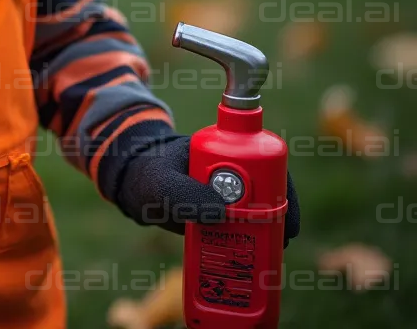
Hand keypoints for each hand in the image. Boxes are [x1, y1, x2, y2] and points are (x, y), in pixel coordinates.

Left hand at [114, 135, 299, 245]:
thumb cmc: (148, 176)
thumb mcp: (162, 184)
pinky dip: (252, 247)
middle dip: (277, 218)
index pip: (265, 161)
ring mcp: (230, 194)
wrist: (133, 189)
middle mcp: (233, 171)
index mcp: (224, 150)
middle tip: (278, 243)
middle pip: (270, 193)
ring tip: (265, 259)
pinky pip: (246, 230)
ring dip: (267, 236)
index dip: (282, 188)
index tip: (283, 217)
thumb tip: (222, 211)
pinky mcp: (224, 217)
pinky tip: (251, 265)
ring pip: (262, 215)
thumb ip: (185, 194)